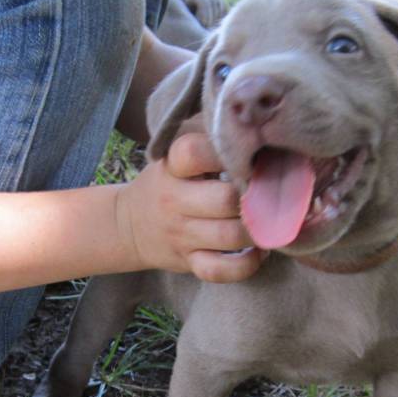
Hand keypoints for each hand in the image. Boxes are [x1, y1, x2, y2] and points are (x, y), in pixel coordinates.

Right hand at [117, 133, 262, 281]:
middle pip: (224, 199)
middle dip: (253, 197)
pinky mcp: (189, 263)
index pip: (195, 152)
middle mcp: (174, 202)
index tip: (248, 154)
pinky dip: (246, 265)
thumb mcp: (174, 155)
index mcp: (172, 168)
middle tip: (271, 194)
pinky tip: (258, 253)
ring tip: (270, 222)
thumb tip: (254, 125)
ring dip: (258, 231)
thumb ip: (206, 139)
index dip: (227, 150)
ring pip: (229, 236)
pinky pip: (220, 271)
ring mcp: (181, 235)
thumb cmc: (167, 183)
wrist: (126, 225)